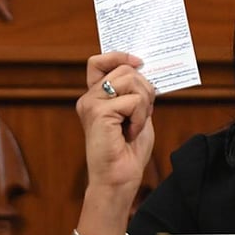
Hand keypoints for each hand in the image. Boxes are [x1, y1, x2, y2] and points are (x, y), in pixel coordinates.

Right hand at [76, 52, 155, 192]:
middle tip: (142, 113)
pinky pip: (133, 100)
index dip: (119, 56)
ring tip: (134, 124)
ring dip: (143, 104)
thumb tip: (145, 71)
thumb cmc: (128, 150)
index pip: (99, 61)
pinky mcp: (98, 113)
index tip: (139, 62)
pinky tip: (130, 133)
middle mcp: (90, 97)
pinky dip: (139, 117)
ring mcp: (91, 104)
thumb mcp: (137, 114)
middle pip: (125, 69)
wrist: (120, 178)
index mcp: (97, 96)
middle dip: (145, 88)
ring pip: (131, 80)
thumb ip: (136, 93)